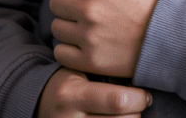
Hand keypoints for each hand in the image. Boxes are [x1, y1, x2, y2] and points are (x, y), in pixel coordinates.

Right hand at [35, 67, 152, 116]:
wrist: (40, 103)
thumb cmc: (68, 83)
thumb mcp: (80, 73)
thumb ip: (103, 76)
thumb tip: (140, 79)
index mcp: (72, 94)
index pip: (116, 100)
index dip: (138, 98)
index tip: (145, 94)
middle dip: (137, 112)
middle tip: (142, 103)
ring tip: (132, 112)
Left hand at [50, 0, 167, 78]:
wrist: (174, 34)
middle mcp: (89, 9)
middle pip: (55, 2)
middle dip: (69, 1)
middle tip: (89, 5)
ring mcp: (89, 37)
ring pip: (57, 27)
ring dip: (69, 25)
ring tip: (91, 24)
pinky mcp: (90, 61)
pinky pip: (61, 52)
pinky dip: (70, 48)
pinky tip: (87, 42)